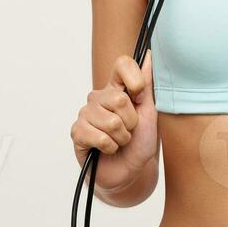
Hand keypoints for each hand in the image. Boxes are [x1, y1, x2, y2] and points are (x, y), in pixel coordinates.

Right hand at [71, 51, 158, 191]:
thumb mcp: (150, 113)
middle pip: (118, 99)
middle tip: (129, 130)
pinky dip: (110, 147)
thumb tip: (150, 55)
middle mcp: (99, 97)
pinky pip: (98, 136)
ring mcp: (86, 114)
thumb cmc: (140, 142)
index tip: (140, 96)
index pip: (122, 64)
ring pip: (110, 121)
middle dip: (131, 122)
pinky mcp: (77, 132)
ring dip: (122, 138)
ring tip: (119, 141)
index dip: (134, 78)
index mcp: (117, 88)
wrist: (129, 171)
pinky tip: (107, 149)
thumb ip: (147, 85)